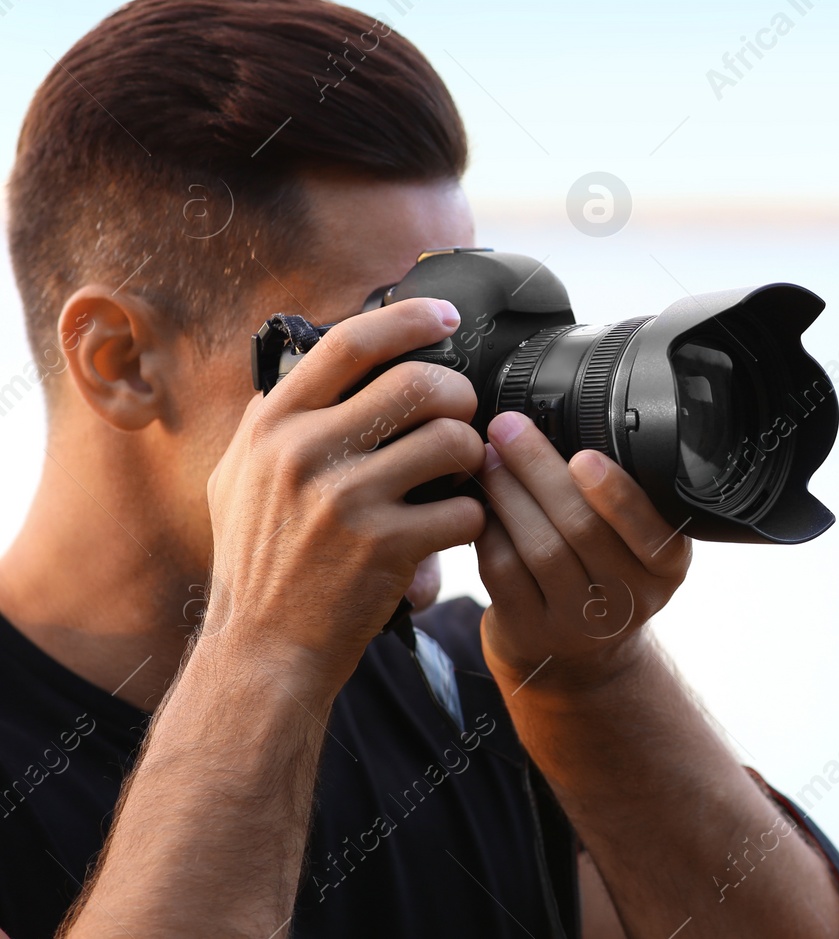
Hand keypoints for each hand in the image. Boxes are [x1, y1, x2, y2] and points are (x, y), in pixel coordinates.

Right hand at [203, 298, 485, 702]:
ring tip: (460, 476)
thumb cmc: (259, 559)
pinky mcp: (386, 547)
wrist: (263, 646)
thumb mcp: (239, 476)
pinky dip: (473, 518)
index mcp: (274, 425)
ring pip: (454, 440)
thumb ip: (274, 420)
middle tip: (462, 417)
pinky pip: (466, 509)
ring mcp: (346, 499)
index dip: (409, 319)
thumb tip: (313, 361)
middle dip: (459, 396)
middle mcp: (305, 453)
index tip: (445, 317)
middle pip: (421, 383)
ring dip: (472, 457)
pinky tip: (454, 529)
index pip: (351, 343)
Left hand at [474, 411, 692, 695]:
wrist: (575, 655)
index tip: (584, 454)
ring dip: (508, 493)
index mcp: (667, 566)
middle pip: (583, 529)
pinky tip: (480, 502)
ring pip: (540, 547)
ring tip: (488, 456)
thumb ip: (617, 497)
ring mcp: (579, 624)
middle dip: (541, 470)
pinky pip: (504, 571)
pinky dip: (488, 529)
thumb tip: (568, 416)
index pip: (649, 529)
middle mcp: (630, 600)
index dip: (616, 493)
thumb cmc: (602, 573)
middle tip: (509, 428)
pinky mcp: (531, 634)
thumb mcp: (634, 542)